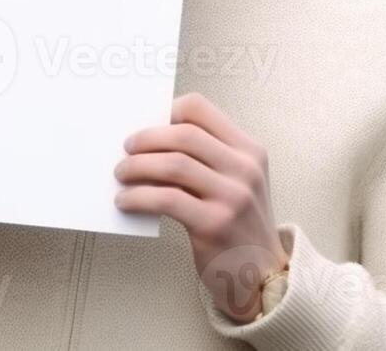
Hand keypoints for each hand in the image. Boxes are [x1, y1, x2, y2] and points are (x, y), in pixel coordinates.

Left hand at [115, 92, 287, 321]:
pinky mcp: (214, 224)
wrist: (263, 276)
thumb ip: (207, 158)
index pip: (200, 109)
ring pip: (173, 164)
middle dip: (146, 138)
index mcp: (249, 150)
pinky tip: (126, 201)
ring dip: (137, 166)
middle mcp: (244, 169)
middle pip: (183, 134)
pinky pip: (166, 199)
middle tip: (126, 148)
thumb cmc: (240, 225)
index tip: (148, 124)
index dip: (167, 111)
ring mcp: (232, 196)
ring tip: (122, 174)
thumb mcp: (238, 182)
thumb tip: (151, 140)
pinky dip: (138, 196)